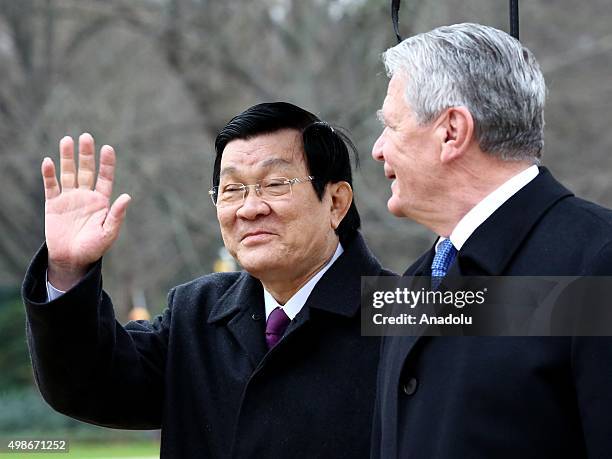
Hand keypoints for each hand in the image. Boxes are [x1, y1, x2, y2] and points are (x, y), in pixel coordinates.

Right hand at [42, 133, 130, 289]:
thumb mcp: (108, 233)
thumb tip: (127, 196)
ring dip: (67, 158)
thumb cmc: (94, 248)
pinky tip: (48, 161)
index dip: (107, 163)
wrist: (72, 260)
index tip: (108, 148)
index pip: (105, 178)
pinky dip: (49, 174)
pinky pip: (51, 186)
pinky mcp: (53, 204)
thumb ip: (117, 215)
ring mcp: (69, 199)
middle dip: (86, 154)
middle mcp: (86, 196)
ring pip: (68, 173)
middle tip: (86, 136)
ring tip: (67, 140)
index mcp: (101, 202)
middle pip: (86, 170)